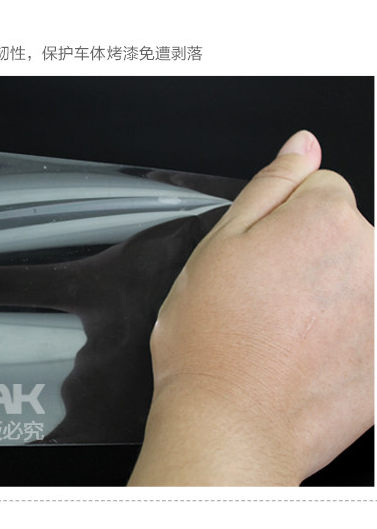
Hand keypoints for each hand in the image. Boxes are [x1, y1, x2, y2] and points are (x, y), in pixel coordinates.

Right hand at [129, 130, 373, 485]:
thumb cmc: (212, 344)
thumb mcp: (219, 246)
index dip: (277, 220)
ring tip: (278, 332)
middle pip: (341, 234)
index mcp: (328, 221)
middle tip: (261, 297)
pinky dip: (341, 336)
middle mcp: (371, 261)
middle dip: (305, 255)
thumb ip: (269, 186)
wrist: (230, 426)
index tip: (257, 256)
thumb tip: (301, 147)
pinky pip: (363, 327)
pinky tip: (302, 358)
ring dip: (324, 296)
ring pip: (352, 281)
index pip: (318, 188)